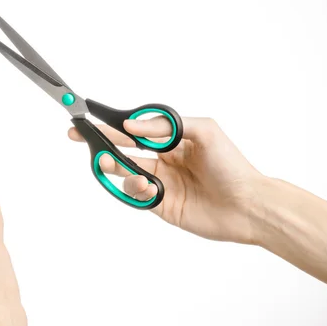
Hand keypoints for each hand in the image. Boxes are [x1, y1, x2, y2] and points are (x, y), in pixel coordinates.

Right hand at [69, 117, 263, 243]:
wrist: (248, 206)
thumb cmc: (231, 165)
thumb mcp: (203, 132)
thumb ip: (166, 126)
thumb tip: (132, 125)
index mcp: (174, 141)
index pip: (137, 130)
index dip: (113, 125)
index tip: (92, 119)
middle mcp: (166, 161)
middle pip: (125, 150)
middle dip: (102, 143)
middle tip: (78, 137)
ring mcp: (163, 184)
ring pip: (128, 173)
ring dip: (114, 166)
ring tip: (105, 162)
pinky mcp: (162, 206)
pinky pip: (138, 196)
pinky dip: (134, 189)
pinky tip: (144, 185)